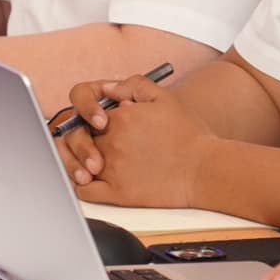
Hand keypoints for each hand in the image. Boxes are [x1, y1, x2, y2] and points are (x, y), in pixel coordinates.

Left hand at [60, 74, 211, 206]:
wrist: (204, 169)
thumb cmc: (189, 135)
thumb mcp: (164, 98)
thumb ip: (133, 86)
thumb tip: (109, 89)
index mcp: (120, 118)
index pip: (87, 112)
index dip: (89, 114)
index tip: (98, 120)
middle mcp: (112, 143)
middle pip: (78, 136)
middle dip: (81, 137)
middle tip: (92, 140)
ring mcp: (112, 169)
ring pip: (75, 162)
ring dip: (75, 160)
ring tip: (89, 160)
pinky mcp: (117, 194)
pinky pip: (84, 191)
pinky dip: (81, 184)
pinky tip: (89, 179)